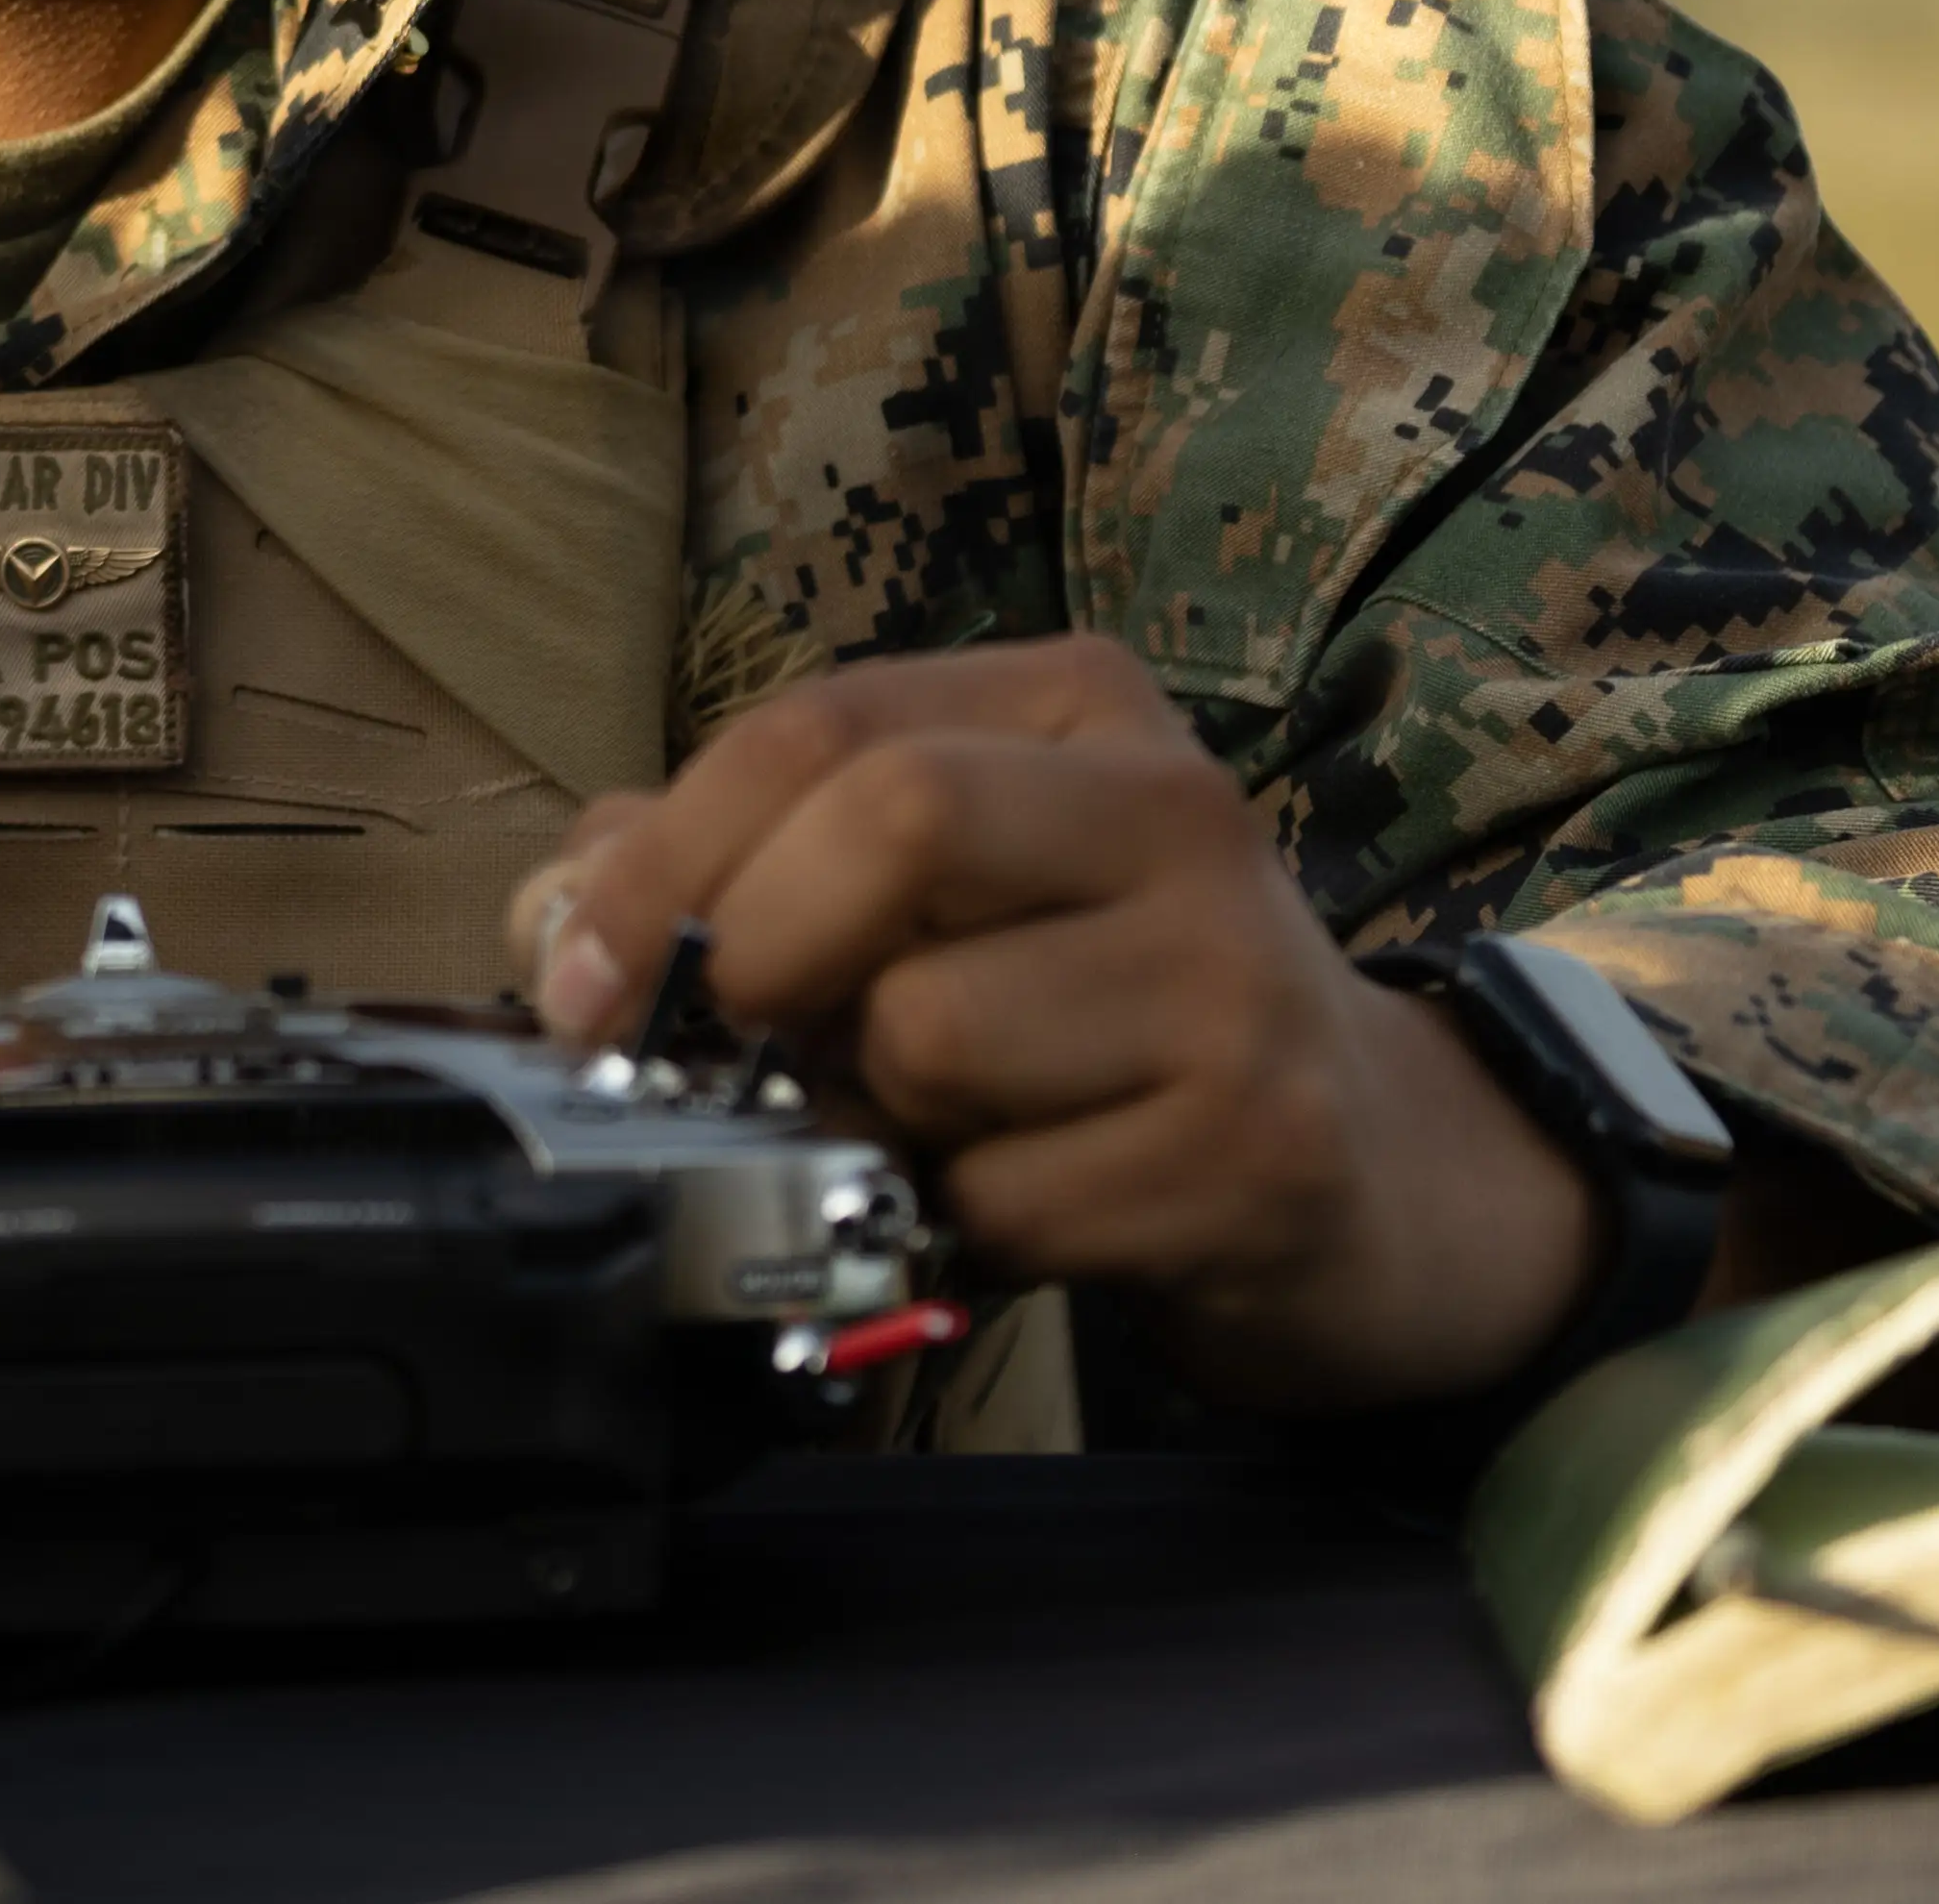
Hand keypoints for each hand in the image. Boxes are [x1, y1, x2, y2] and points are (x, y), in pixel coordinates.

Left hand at [515, 637, 1608, 1411]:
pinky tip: (1029, 1210)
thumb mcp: (940, 898)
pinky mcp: (1261, 1149)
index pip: (821, 726)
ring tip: (935, 1132)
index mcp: (1075, 706)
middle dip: (759, 950)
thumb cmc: (1099, 1015)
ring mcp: (1234, 978)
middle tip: (723, 1053)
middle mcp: (1174, 809)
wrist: (1375, 1177)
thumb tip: (563, 914)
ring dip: (872, 1120)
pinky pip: (1008, 1199)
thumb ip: (744, 867)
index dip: (664, 855)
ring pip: (931, 1032)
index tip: (576, 979)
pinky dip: (966, 1230)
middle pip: (894, 819)